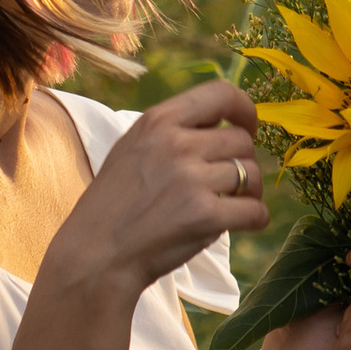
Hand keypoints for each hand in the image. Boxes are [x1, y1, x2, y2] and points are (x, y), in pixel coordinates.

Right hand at [44, 77, 266, 305]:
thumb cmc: (112, 206)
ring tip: (231, 206)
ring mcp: (191, 179)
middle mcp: (176, 143)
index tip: (247, 128)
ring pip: (252, 174)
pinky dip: (256, 220)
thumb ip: (171, 133)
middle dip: (243, 163)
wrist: (94, 255)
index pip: (221, 94)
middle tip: (230, 184)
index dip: (245, 111)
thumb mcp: (131, 149)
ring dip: (250, 193)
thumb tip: (221, 126)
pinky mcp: (205, 215)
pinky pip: (256, 211)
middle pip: (242, 140)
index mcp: (158, 121)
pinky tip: (242, 224)